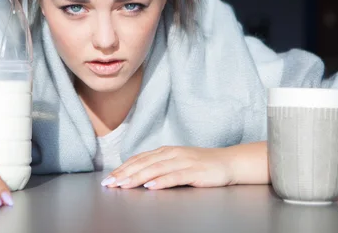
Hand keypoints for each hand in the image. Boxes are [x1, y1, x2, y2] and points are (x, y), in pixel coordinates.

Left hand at [101, 146, 235, 189]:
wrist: (229, 162)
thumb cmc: (202, 164)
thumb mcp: (177, 162)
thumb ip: (160, 166)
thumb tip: (138, 174)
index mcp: (166, 151)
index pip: (139, 159)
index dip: (123, 168)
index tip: (108, 178)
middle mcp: (172, 154)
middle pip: (143, 163)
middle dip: (124, 173)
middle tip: (110, 183)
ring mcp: (183, 161)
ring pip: (156, 169)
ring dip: (137, 177)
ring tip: (124, 184)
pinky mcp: (194, 171)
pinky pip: (175, 177)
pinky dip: (161, 181)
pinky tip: (150, 186)